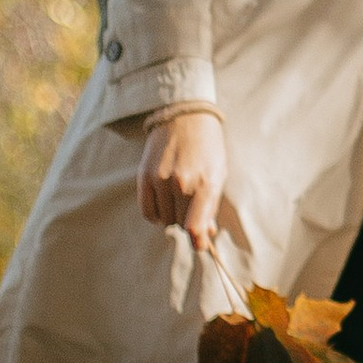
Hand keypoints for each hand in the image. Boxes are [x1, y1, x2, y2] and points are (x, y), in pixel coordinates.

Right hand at [138, 108, 225, 247]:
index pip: (196, 225)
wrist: (184, 117)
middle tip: (193, 208)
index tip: (200, 245)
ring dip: (172, 217)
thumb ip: (211, 205)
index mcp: (205, 183)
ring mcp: (160, 180)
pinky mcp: (144, 177)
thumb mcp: (218, 173)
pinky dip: (156, 215)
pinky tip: (164, 205)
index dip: (198, 240)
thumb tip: (206, 234)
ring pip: (164, 220)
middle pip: (181, 224)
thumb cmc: (208, 147)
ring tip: (179, 200)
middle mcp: (181, 183)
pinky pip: (147, 212)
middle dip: (188, 221)